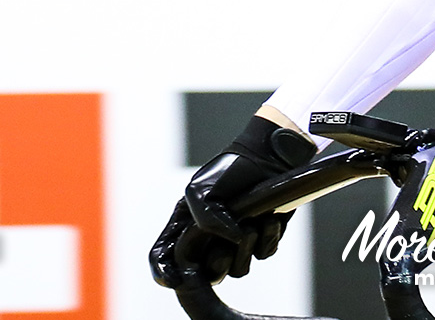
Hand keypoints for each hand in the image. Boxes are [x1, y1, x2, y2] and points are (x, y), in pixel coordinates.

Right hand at [150, 116, 316, 287]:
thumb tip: (232, 241)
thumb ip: (205, 219)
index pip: (163, 258)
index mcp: (185, 227)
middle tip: (225, 247)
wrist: (267, 155)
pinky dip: (267, 238)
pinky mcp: (261, 239)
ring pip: (237, 269)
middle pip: (206, 275)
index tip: (177, 279)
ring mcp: (235, 242)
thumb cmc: (228, 169)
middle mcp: (208, 240)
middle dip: (217, 264)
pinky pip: (263, 254)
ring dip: (246, 248)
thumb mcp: (201, 189)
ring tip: (254, 221)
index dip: (164, 273)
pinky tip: (270, 219)